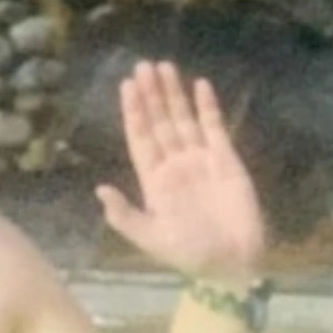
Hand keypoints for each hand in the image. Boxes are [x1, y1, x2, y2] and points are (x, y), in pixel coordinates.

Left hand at [94, 60, 265, 287]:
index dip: (134, 111)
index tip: (127, 85)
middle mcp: (174, 163)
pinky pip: (215, 127)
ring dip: (174, 93)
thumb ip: (125, 215)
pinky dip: (207, 106)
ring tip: (164, 66)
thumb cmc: (190, 253)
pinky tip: (200, 85)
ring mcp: (200, 158)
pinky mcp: (226, 159)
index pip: (140, 136)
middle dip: (151, 94)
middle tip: (143, 65)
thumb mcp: (151, 238)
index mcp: (154, 178)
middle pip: (159, 121)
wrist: (233, 266)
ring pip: (183, 118)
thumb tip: (99, 189)